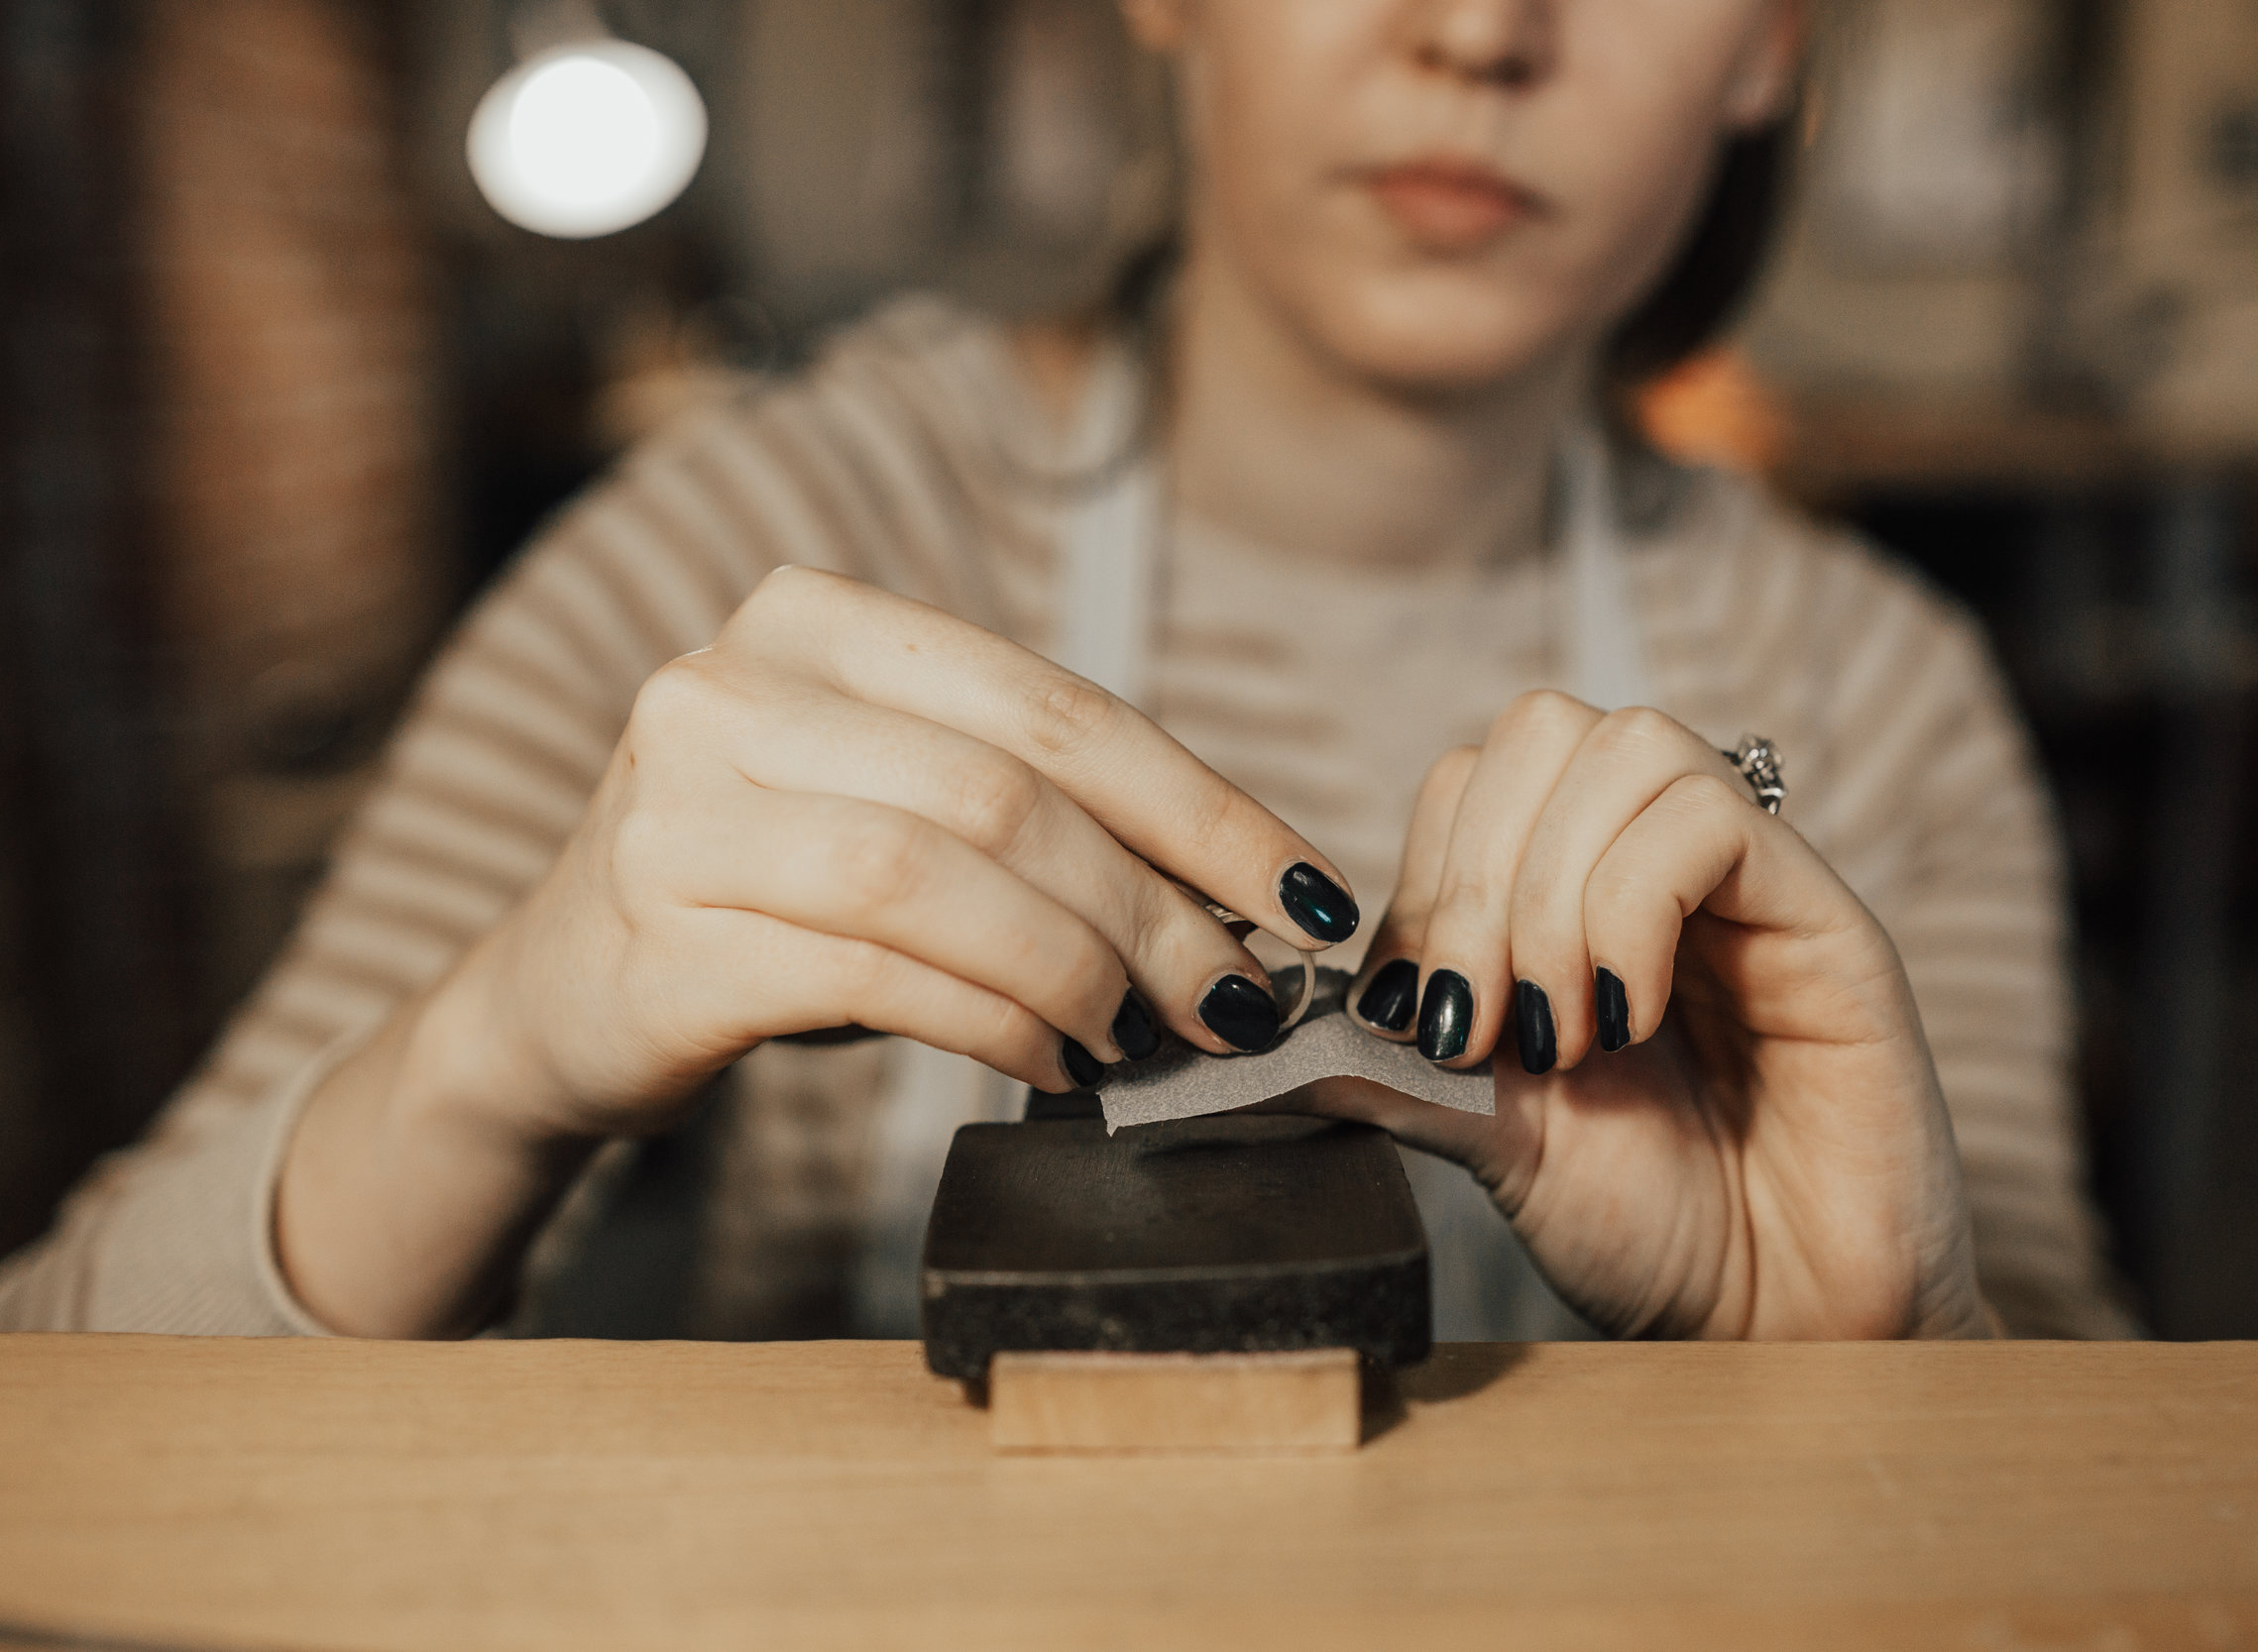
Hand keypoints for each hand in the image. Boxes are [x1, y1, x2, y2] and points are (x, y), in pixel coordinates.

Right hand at [278, 567, 1360, 1335]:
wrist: (555, 1000)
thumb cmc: (767, 898)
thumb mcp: (888, 808)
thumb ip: (1028, 816)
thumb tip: (1239, 906)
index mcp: (812, 623)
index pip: (1052, 706)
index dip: (1201, 808)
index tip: (1306, 896)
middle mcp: (727, 687)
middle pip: (1005, 794)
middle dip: (1155, 911)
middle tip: (1235, 1002)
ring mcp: (677, 808)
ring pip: (941, 878)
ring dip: (1079, 972)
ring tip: (1139, 1039)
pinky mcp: (660, 936)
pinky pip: (875, 975)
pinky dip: (993, 1024)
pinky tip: (1048, 1062)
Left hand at [1310, 691, 1988, 1340]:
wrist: (1785, 1321)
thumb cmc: (1654, 1229)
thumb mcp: (1489, 1138)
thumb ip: (1385, 1070)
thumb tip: (1251, 1039)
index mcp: (1570, 892)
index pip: (1467, 781)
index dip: (1422, 883)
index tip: (1417, 1024)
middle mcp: (1657, 858)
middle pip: (1538, 730)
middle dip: (1475, 879)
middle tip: (1481, 1026)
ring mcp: (1746, 875)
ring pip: (1625, 746)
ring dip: (1554, 896)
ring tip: (1563, 1035)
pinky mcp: (1824, 911)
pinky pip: (1708, 819)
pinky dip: (1633, 912)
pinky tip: (1626, 1019)